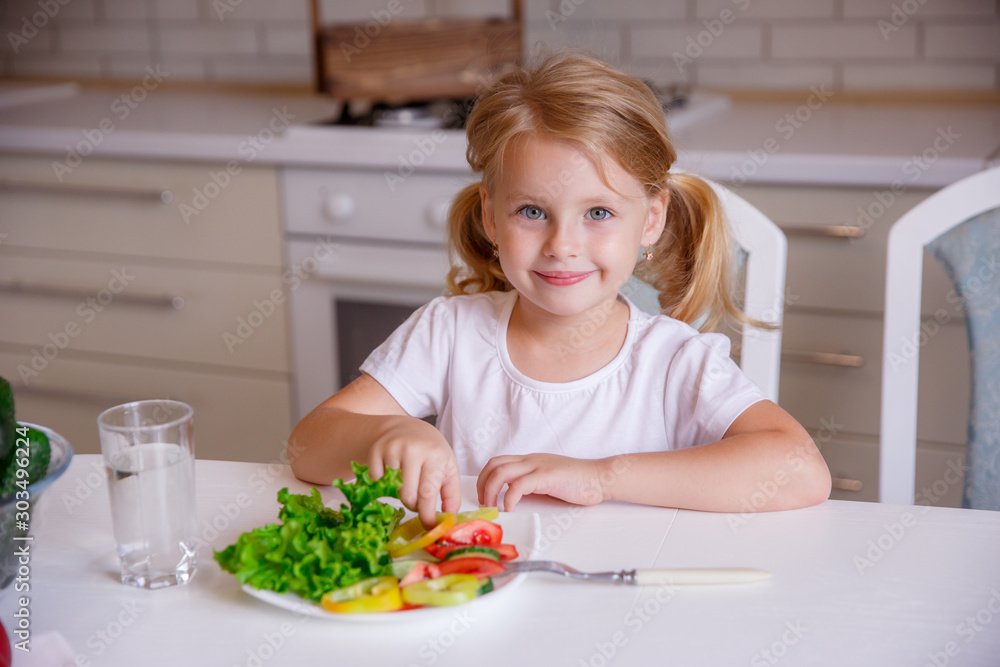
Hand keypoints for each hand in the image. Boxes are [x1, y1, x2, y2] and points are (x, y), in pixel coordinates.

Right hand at [367, 416, 460, 528]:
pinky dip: (383, 483)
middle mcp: (414, 450)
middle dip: (413, 506)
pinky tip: (393, 474)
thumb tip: (450, 519)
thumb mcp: (448, 468)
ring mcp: (393, 448)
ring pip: (392, 489)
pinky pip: (376, 480)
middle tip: (418, 502)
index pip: (427, 493)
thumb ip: (452, 495)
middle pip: (408, 495)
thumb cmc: (431, 451)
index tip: (427, 525)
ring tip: (408, 484)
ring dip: (400, 494)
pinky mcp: (376, 450)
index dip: (426, 514)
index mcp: (435, 455)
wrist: (408, 428)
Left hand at [476, 454, 606, 511]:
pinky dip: (509, 499)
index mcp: (530, 461)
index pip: (497, 462)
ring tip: (493, 508)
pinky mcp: (546, 476)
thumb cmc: (579, 483)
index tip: (485, 497)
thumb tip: (515, 496)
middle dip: (482, 485)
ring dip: (490, 491)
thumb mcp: (549, 480)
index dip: (485, 479)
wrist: (600, 478)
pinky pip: (518, 485)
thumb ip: (533, 484)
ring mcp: (538, 466)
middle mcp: (530, 460)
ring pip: (500, 472)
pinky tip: (510, 510)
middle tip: (485, 504)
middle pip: (494, 464)